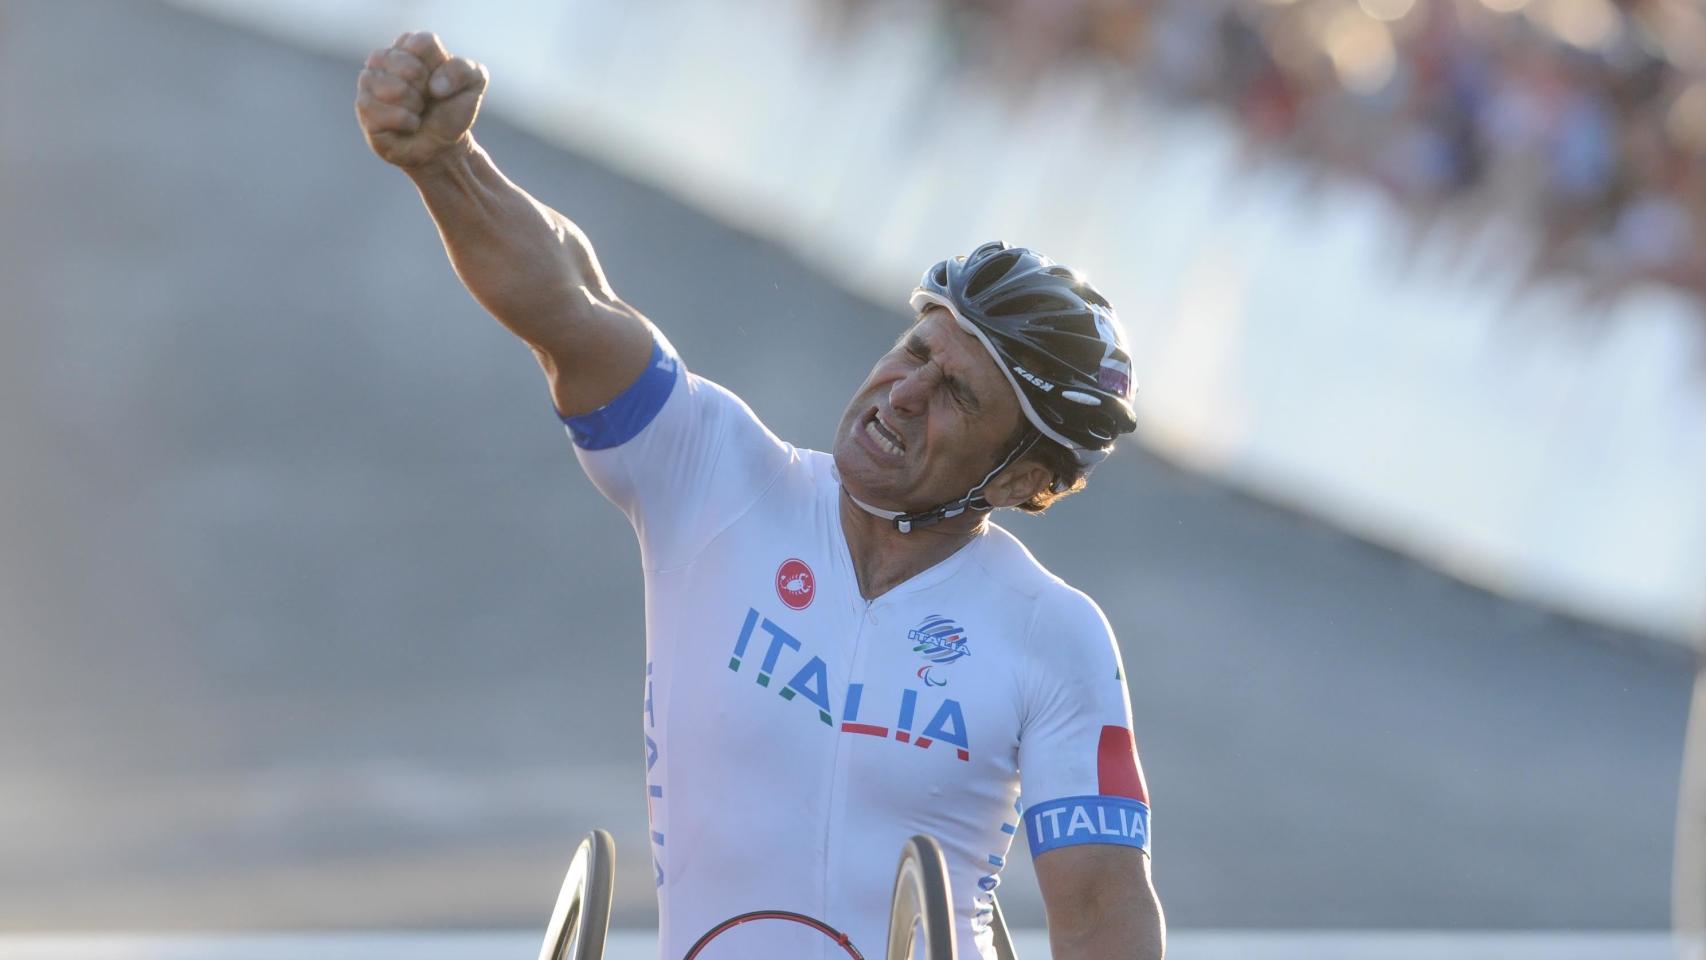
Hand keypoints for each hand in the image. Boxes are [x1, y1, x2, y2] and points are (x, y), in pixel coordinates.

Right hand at [355, 31, 487, 169]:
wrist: (443, 146)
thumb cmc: (452, 109)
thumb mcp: (473, 83)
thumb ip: (463, 70)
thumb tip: (435, 86)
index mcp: (410, 46)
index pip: (422, 43)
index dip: (437, 67)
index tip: (441, 82)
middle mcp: (384, 59)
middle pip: (406, 65)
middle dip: (424, 88)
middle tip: (427, 99)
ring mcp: (370, 83)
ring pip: (390, 87)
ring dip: (413, 105)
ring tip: (418, 111)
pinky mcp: (364, 109)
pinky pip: (378, 109)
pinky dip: (403, 121)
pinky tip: (409, 124)